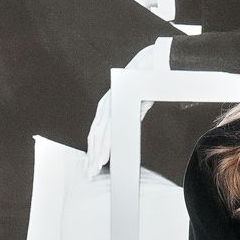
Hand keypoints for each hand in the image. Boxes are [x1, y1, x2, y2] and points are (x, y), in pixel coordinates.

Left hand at [85, 45, 157, 176]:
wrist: (150, 66)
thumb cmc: (144, 84)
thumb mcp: (136, 105)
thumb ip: (131, 117)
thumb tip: (129, 130)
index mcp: (107, 106)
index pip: (97, 132)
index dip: (93, 149)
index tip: (91, 164)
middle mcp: (104, 107)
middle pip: (94, 137)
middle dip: (91, 156)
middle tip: (89, 173)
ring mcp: (108, 107)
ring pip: (99, 136)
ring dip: (96, 155)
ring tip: (94, 169)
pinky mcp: (114, 107)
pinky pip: (108, 131)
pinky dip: (104, 146)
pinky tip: (102, 158)